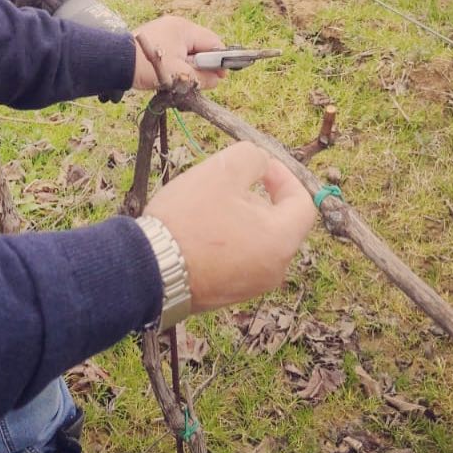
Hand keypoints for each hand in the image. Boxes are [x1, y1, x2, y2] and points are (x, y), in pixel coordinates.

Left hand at [131, 15, 224, 90]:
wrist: (115, 63)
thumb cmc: (148, 66)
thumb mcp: (180, 75)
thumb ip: (204, 77)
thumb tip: (218, 79)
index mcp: (184, 28)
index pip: (213, 42)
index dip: (220, 60)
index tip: (221, 76)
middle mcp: (175, 25)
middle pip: (201, 46)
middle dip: (203, 65)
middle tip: (199, 81)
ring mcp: (164, 30)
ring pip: (188, 50)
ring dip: (189, 65)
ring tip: (180, 78)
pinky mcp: (156, 39)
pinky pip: (175, 51)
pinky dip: (177, 63)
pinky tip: (171, 74)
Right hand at [144, 141, 315, 311]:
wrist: (149, 270)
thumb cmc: (189, 219)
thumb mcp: (222, 171)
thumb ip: (252, 157)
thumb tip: (260, 163)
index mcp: (281, 241)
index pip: (303, 203)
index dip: (284, 176)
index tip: (260, 165)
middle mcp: (273, 270)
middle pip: (278, 222)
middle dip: (257, 196)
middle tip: (226, 182)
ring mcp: (250, 287)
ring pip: (256, 240)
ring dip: (239, 217)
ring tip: (207, 205)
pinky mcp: (226, 295)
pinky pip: (237, 259)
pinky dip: (226, 240)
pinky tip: (197, 230)